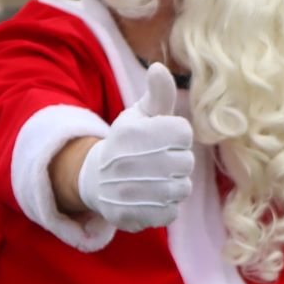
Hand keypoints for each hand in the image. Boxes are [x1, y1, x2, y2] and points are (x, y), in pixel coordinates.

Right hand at [75, 63, 195, 230]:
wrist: (96, 180)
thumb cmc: (128, 142)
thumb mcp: (141, 114)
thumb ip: (158, 94)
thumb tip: (159, 67)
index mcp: (133, 132)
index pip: (183, 133)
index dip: (177, 137)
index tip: (161, 139)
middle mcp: (127, 161)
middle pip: (186, 163)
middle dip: (177, 162)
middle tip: (158, 162)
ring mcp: (128, 191)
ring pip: (181, 189)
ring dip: (173, 185)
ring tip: (155, 179)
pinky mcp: (131, 216)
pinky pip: (170, 213)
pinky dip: (165, 207)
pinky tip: (149, 198)